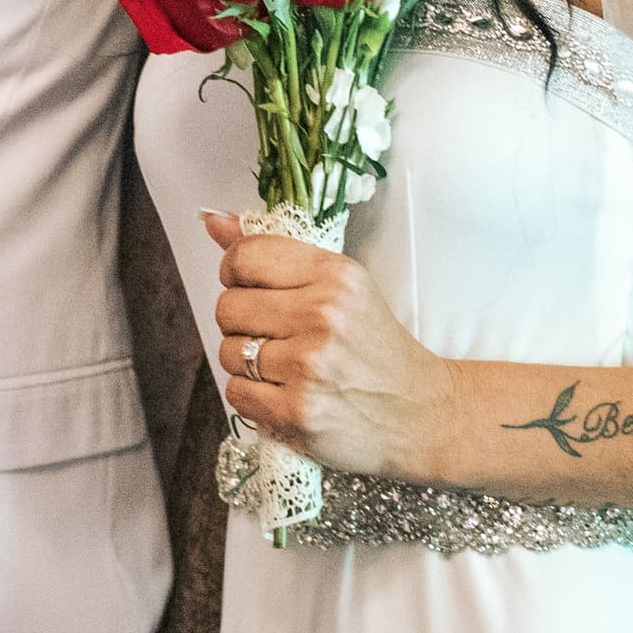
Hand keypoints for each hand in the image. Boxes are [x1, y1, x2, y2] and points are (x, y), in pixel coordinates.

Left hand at [201, 210, 459, 479]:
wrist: (419, 412)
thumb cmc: (376, 347)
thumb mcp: (341, 287)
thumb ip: (275, 253)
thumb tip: (213, 221)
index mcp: (335, 276)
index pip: (244, 257)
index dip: (235, 273)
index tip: (250, 288)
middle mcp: (323, 316)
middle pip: (228, 306)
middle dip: (241, 322)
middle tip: (275, 334)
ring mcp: (309, 366)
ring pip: (228, 352)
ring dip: (246, 362)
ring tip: (284, 367)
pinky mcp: (297, 411)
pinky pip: (236, 393)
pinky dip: (251, 396)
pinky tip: (284, 392)